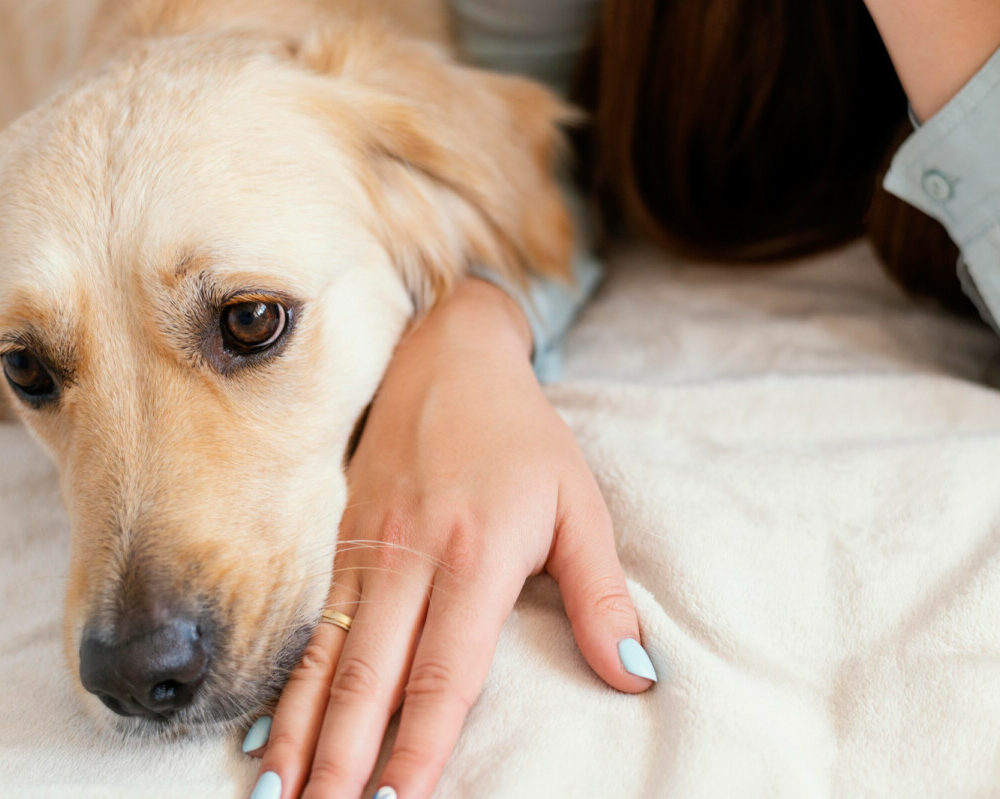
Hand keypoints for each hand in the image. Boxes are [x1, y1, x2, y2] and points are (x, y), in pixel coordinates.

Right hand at [244, 278, 655, 798]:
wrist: (447, 358)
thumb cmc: (521, 436)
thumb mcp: (578, 504)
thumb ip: (600, 593)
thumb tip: (635, 673)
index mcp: (476, 557)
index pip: (444, 676)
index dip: (419, 750)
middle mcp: (409, 560)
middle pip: (368, 681)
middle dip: (342, 764)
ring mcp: (365, 550)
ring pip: (325, 661)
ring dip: (299, 737)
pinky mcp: (339, 540)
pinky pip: (310, 625)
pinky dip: (287, 686)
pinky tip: (264, 733)